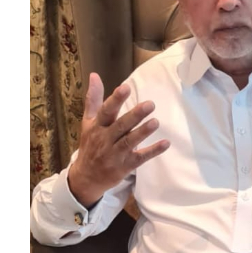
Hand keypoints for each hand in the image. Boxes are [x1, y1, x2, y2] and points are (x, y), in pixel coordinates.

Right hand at [67, 73, 169, 206]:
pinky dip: (152, 151)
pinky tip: (165, 143)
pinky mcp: (125, 166)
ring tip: (156, 122)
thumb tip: (95, 75)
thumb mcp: (88, 122)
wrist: (86, 177)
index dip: (115, 100)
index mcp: (97, 127)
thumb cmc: (90, 145)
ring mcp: (115, 154)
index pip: (106, 111)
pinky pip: (140, 158)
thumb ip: (93, 99)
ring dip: (143, 132)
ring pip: (129, 142)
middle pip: (121, 126)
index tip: (125, 88)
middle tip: (150, 104)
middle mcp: (105, 140)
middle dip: (135, 115)